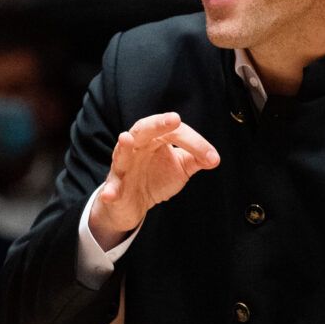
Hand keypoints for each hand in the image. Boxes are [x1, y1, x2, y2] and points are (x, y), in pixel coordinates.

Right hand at [89, 112, 219, 249]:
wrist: (134, 204)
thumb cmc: (156, 178)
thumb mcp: (180, 167)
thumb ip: (196, 159)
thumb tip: (214, 158)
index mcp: (154, 138)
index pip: (174, 132)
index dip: (195, 143)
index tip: (212, 158)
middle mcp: (136, 148)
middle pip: (144, 130)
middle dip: (158, 124)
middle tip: (174, 119)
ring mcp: (123, 167)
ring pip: (122, 154)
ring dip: (124, 147)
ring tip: (126, 138)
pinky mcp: (115, 188)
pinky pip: (111, 188)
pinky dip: (110, 191)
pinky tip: (110, 195)